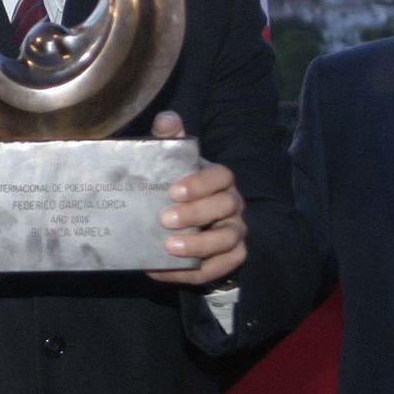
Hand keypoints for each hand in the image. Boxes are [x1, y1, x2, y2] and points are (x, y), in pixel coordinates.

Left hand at [145, 111, 247, 286]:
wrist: (192, 226)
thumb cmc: (181, 190)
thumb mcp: (175, 164)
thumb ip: (171, 141)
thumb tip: (166, 119)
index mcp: (220, 181)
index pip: (222, 176)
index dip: (201, 183)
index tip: (173, 190)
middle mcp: (233, 206)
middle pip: (226, 207)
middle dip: (197, 214)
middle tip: (165, 219)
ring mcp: (234, 233)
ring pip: (227, 241)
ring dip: (199, 246)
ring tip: (168, 248)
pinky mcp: (230, 259)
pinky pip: (216, 270)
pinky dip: (189, 273)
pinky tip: (159, 270)